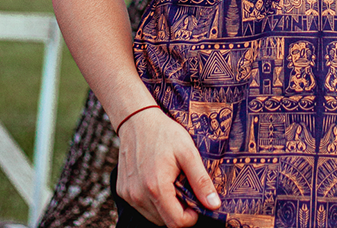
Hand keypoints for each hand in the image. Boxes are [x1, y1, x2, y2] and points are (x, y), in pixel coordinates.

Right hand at [115, 107, 220, 227]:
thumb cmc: (164, 133)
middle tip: (183, 186)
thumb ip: (201, 181)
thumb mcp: (188, 152)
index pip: (176, 223)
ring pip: (153, 216)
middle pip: (164, 221)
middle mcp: (138, 196)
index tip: (196, 202)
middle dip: (179, 210)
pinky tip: (157, 180)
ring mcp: (128, 195)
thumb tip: (214, 205)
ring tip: (171, 181)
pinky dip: (152, 200)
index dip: (191, 218)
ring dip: (165, 206)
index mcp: (156, 187)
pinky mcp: (122, 191)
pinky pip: (141, 206)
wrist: (137, 119)